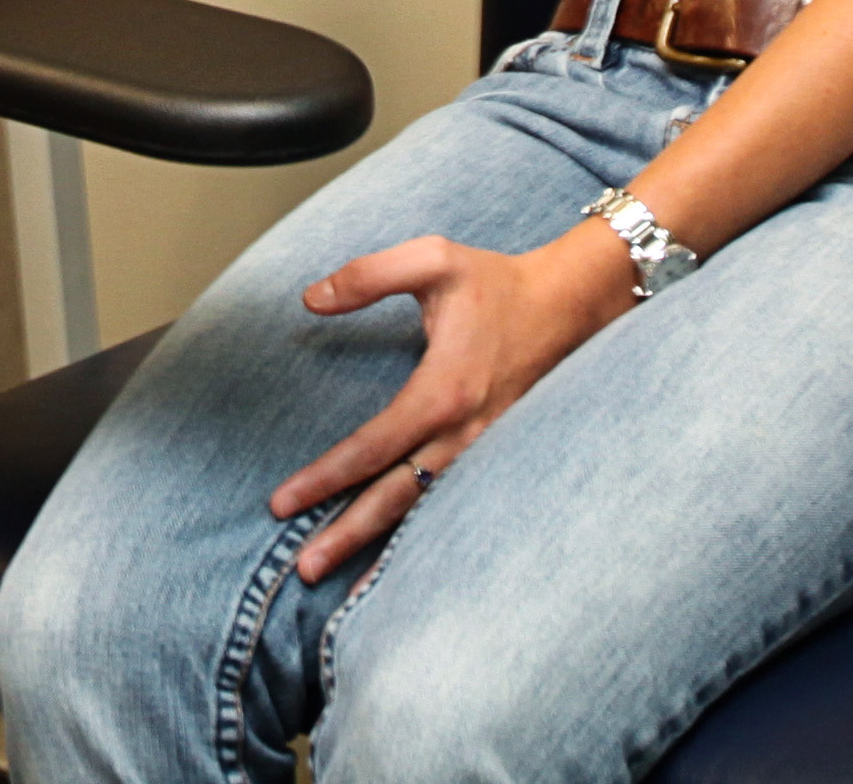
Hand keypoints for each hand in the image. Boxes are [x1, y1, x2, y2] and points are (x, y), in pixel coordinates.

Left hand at [274, 224, 633, 579]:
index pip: (373, 446)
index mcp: (443, 389)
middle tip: (303, 569)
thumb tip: (309, 298)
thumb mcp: (432, 259)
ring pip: (425, 513)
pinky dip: (422, 539)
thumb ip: (367, 275)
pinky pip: (450, 506)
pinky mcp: (493, 456)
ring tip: (340, 593)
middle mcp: (464, 433)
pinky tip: (401, 568)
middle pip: (396, 497)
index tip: (282, 501)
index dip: (325, 477)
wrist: (570, 305)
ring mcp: (484, 452)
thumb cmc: (496, 283)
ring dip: (383, 551)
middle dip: (347, 535)